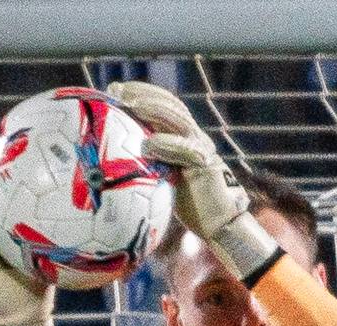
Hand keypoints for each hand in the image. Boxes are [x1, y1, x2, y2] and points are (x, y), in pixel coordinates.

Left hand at [104, 81, 272, 278]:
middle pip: (170, 105)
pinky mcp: (205, 166)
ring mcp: (201, 149)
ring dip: (153, 110)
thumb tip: (119, 164)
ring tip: (131, 104)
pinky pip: (185, 151)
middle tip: (116, 90)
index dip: (142, 94)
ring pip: (178, 120)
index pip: (165, 106)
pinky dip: (167, 145)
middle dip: (143, 94)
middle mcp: (195, 138)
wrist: (220, 224)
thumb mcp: (168, 178)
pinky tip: (148, 143)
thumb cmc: (193, 207)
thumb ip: (153, 165)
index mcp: (185, 137)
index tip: (115, 90)